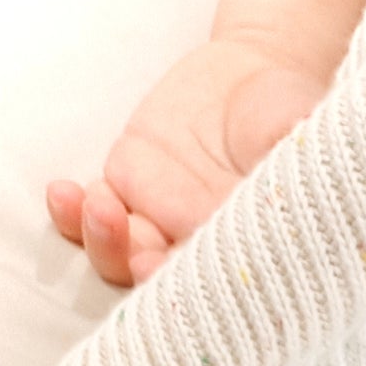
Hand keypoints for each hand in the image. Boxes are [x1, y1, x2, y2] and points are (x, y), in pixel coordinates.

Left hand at [47, 35, 330, 285]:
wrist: (253, 74)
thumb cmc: (288, 110)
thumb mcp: (300, 131)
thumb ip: (294, 162)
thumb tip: (296, 185)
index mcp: (253, 249)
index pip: (226, 286)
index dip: (206, 291)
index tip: (194, 279)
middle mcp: (204, 247)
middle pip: (168, 285)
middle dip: (150, 277)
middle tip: (143, 261)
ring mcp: (163, 222)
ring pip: (123, 257)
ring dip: (106, 243)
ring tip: (103, 208)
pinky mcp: (128, 188)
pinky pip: (91, 215)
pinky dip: (72, 215)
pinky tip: (65, 194)